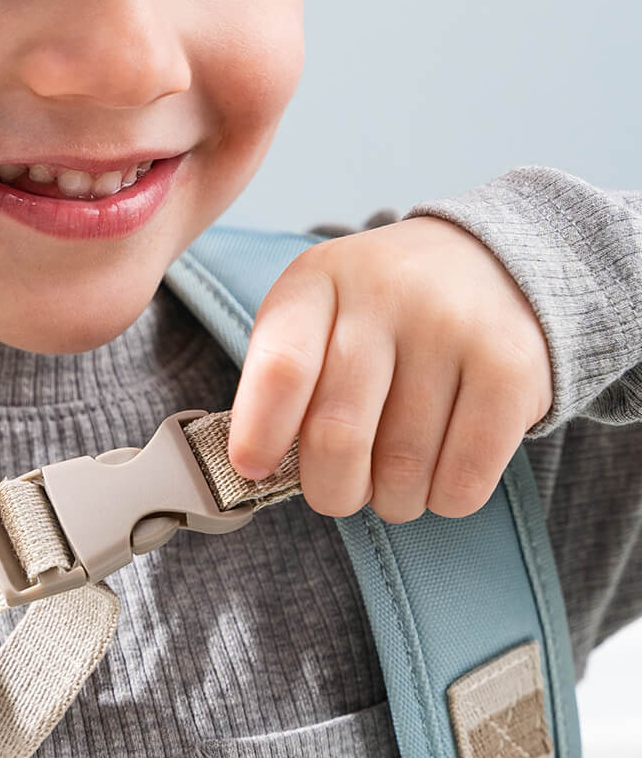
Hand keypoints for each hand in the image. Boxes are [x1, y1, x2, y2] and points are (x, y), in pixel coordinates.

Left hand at [226, 216, 553, 522]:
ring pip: (403, 469)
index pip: (282, 366)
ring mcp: (453, 328)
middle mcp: (385, 293)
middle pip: (338, 432)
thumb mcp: (317, 313)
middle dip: (330, 488)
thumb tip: (257, 466)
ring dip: (392, 498)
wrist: (490, 264)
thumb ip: (284, 379)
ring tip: (393, 477)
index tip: (251, 468)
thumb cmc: (379, 311)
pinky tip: (440, 472)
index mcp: (318, 279)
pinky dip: (443, 499)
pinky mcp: (512, 369)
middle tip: (336, 491)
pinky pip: (464, 479)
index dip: (260, 430)